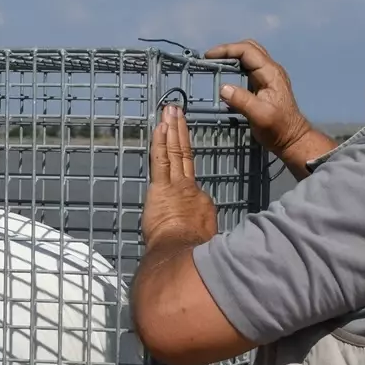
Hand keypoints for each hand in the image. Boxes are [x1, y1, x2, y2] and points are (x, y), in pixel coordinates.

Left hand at [141, 104, 217, 247]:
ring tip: (170, 110)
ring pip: (174, 152)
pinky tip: (160, 126)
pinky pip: (160, 159)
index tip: (182, 164)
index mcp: (201, 203)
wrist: (184, 253)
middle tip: (178, 112)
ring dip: (171, 129)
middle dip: (181, 133)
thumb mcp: (205, 241)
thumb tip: (198, 231)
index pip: (192, 185)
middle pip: (185, 156)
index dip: (186, 174)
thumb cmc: (194, 253)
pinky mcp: (161, 188)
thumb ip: (201, 229)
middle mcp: (191, 189)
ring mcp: (176, 186)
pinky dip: (160, 141)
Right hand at [204, 39, 337, 179]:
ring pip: (249, 57)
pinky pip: (248, 68)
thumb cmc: (278, 129)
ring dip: (232, 57)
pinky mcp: (264, 85)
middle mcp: (270, 70)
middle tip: (211, 59)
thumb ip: (242, 101)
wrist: (292, 139)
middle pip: (249, 49)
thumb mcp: (259, 116)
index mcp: (270, 73)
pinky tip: (225, 75)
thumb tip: (223, 88)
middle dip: (229, 50)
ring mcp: (268, 77)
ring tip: (215, 65)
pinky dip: (235, 67)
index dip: (227, 50)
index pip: (247, 51)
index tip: (209, 57)